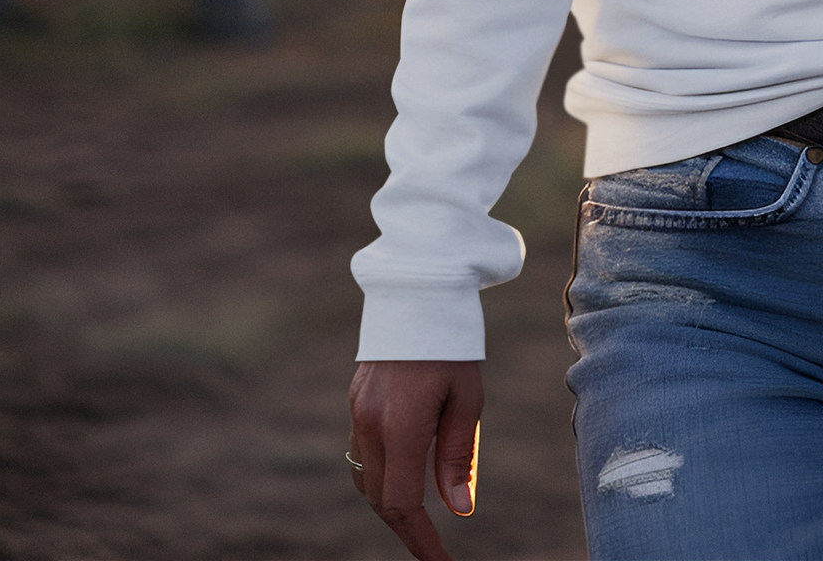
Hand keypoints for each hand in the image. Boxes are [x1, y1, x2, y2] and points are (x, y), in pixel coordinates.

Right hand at [348, 359, 483, 559]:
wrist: (419, 287)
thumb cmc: (452, 341)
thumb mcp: (467, 398)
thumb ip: (457, 456)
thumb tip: (459, 510)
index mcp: (398, 426)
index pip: (402, 505)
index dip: (420, 540)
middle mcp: (369, 423)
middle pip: (380, 498)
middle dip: (406, 526)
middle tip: (435, 544)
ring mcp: (357, 410)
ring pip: (365, 478)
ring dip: (389, 502)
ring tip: (420, 515)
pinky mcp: (356, 398)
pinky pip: (361, 452)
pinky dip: (380, 473)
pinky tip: (404, 472)